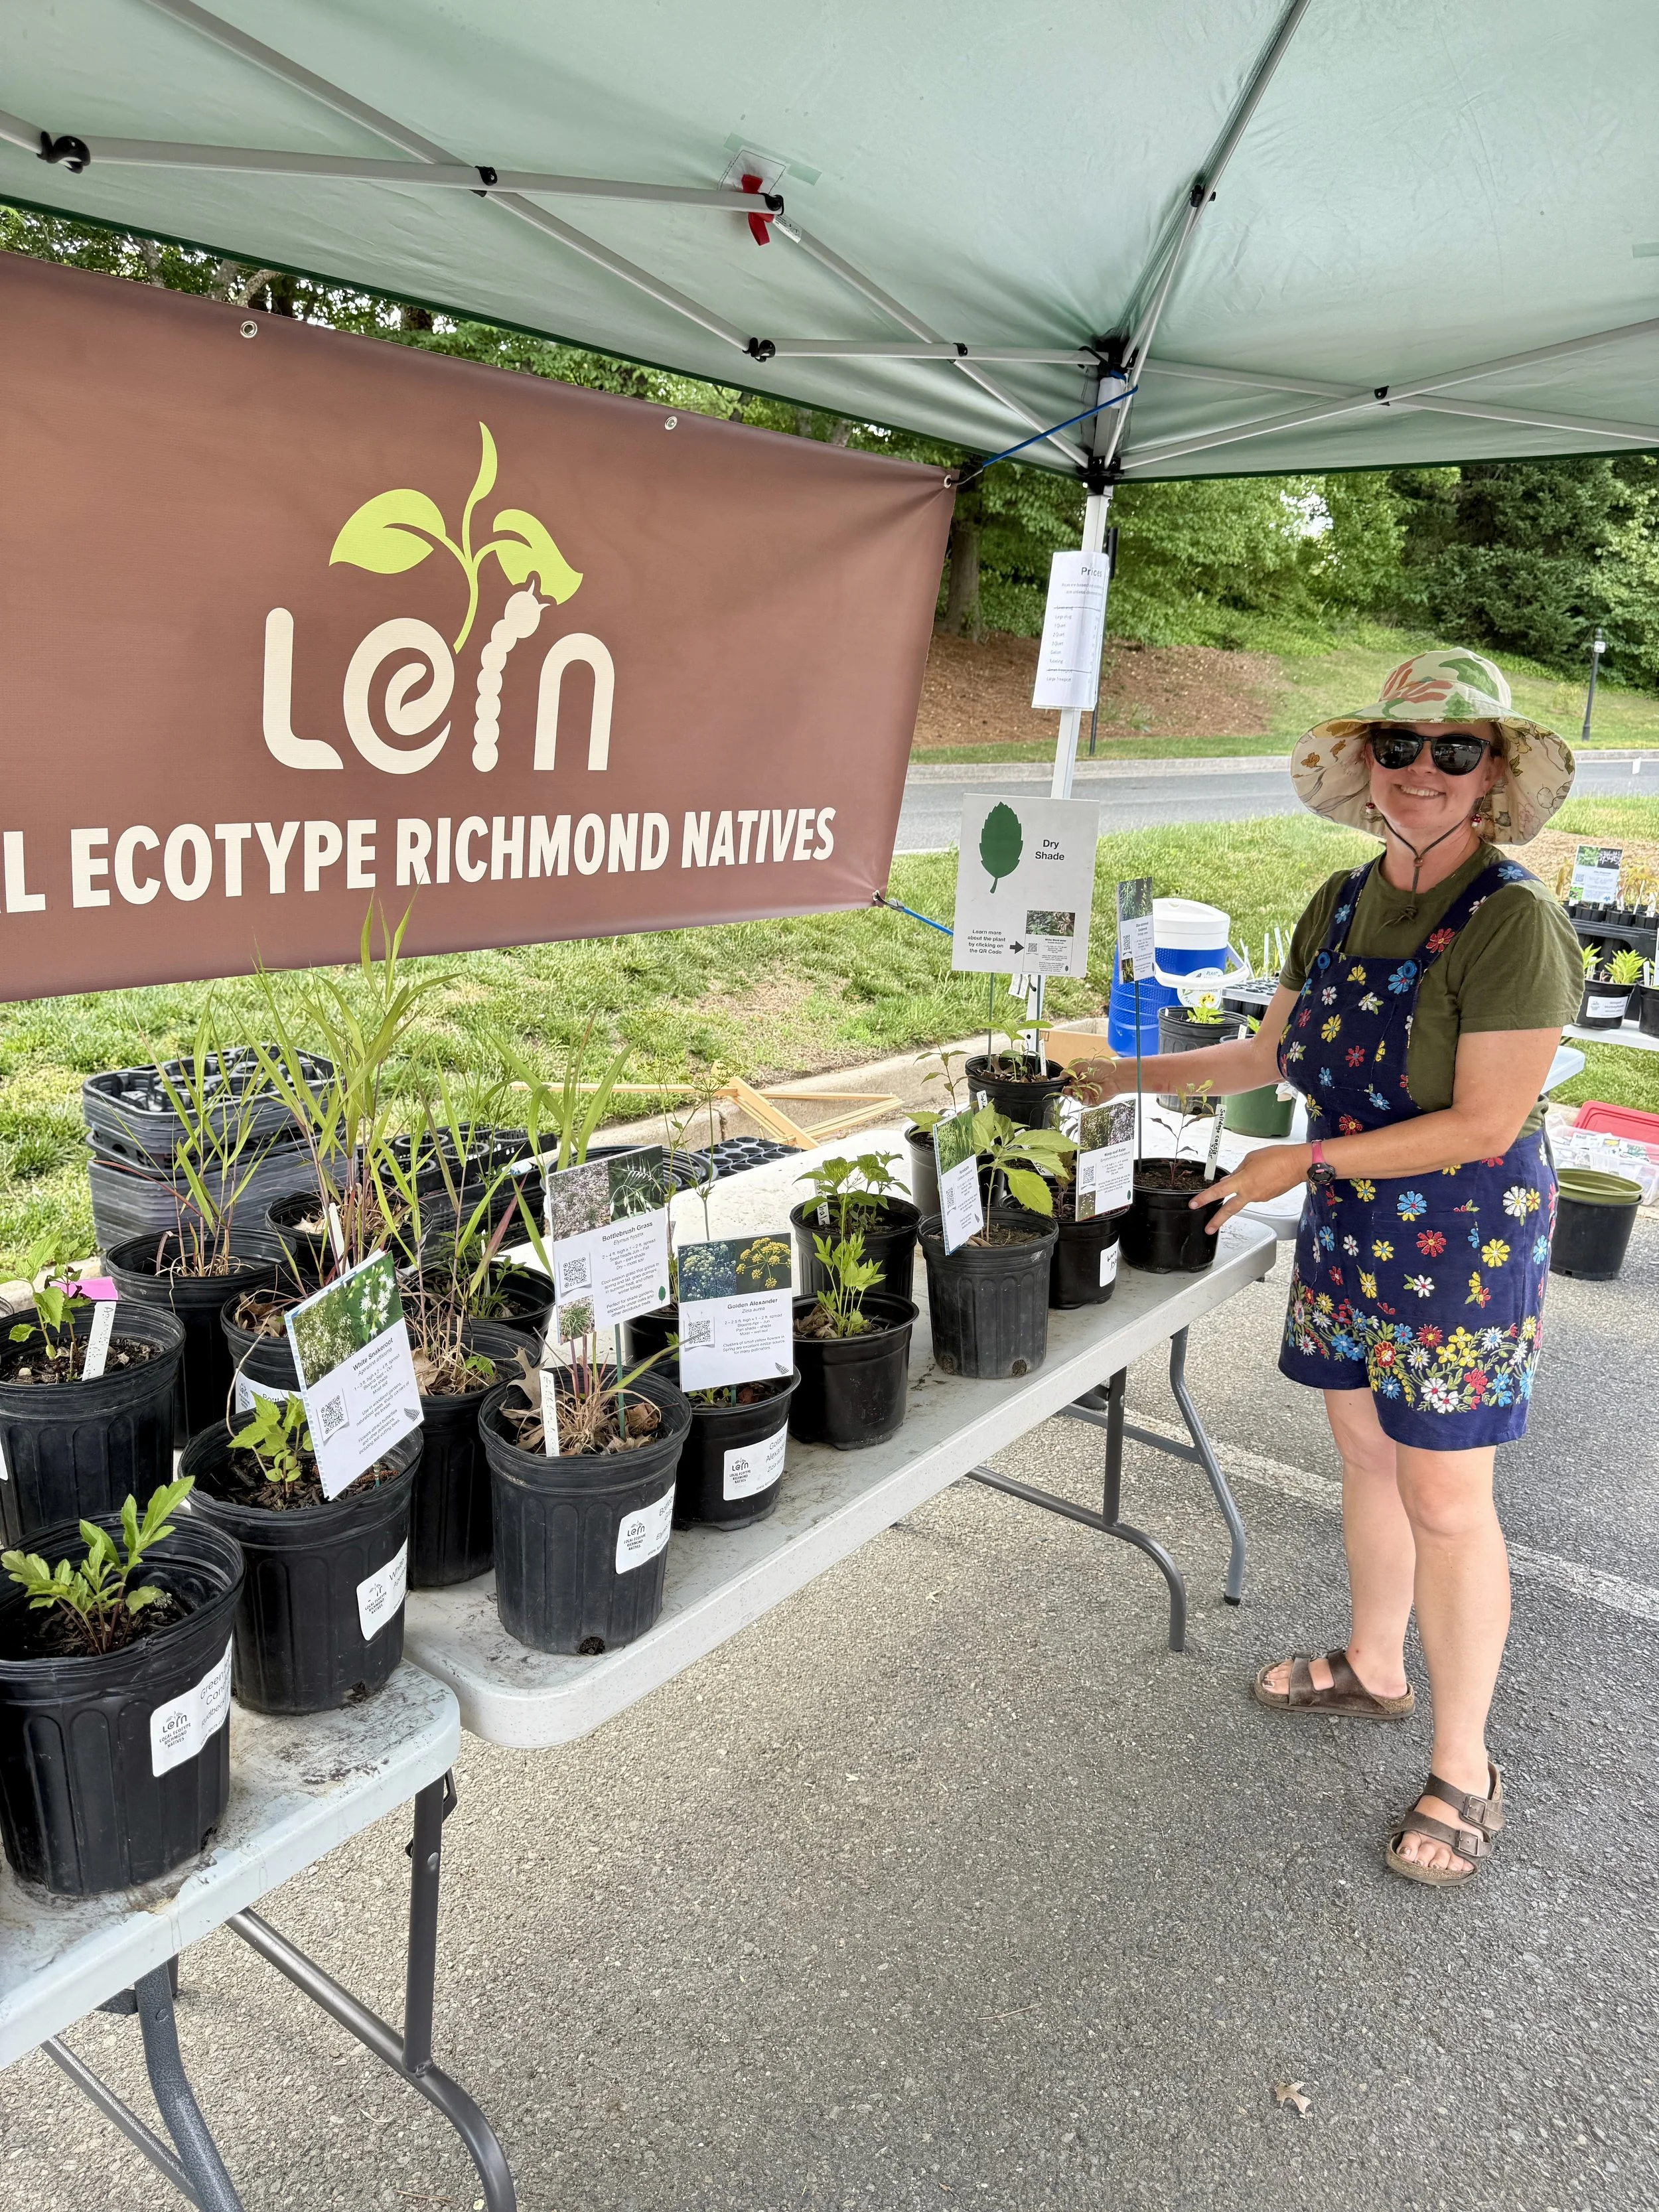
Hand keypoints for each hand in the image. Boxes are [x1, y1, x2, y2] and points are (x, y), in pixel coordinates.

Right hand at [1065, 1057, 1122, 1101]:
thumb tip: (1059, 1076)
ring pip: (1075, 1097)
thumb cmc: (1099, 1067)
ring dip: (1076, 1094)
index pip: (1066, 1081)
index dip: (1063, 1084)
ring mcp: (1086, 1092)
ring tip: (1080, 1090)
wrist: (1113, 1076)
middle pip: (1068, 1091)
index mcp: (1078, 1075)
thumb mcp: (1080, 1064)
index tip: (1062, 1084)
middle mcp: (1081, 1084)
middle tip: (1069, 1089)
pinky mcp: (1092, 1100)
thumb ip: (1068, 1070)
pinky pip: (1083, 1102)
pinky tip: (1087, 1094)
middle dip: (1067, 1090)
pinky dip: (1083, 1099)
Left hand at [1193, 1144, 1310, 1232]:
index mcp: (1243, 1182)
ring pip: (1244, 1196)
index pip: (1218, 1191)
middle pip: (1229, 1209)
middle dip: (1217, 1220)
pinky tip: (1262, 1177)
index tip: (1194, 1204)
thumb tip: (1229, 1180)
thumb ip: (1237, 1170)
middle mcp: (1250, 1193)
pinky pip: (1255, 1193)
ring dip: (1244, 1189)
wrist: (1298, 1164)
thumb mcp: (1251, 1158)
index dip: (1204, 1198)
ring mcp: (1260, 1198)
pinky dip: (1254, 1187)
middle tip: (1208, 1228)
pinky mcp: (1268, 1198)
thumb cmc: (1277, 1157)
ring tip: (1257, 1172)